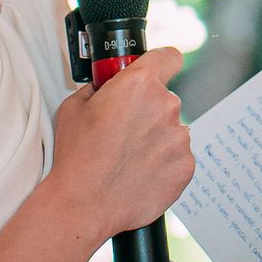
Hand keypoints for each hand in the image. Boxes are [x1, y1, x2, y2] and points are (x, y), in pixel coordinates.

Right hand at [49, 48, 191, 253]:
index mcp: (140, 84)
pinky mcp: (186, 166)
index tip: (156, 72)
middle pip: (165, 99)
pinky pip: (178, 157)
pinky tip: (140, 174)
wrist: (84, 204)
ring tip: (129, 159)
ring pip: (172, 130)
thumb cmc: (77, 156)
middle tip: (125, 130)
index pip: (169, 57)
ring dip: (157, 139)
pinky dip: (164, 163)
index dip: (161, 64)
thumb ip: (99, 88)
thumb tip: (106, 86)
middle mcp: (166, 106)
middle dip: (148, 110)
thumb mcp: (75, 107)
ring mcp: (179, 137)